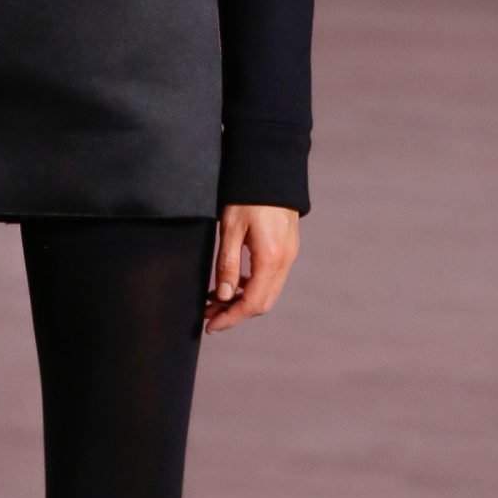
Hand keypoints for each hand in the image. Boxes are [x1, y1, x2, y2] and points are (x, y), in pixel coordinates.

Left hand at [205, 203, 299, 332]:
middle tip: (209, 315)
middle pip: (263, 304)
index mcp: (270, 258)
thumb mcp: (231, 228)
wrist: (272, 171)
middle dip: (235, 314)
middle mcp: (284, 261)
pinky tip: (231, 282)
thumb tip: (223, 297)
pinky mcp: (287, 249)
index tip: (210, 326)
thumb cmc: (248, 196)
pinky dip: (251, 287)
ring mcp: (288, 255)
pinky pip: (271, 279)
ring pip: (267, 292)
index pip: (252, 303)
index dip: (230, 319)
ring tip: (214, 299)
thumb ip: (227, 264)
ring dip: (242, 301)